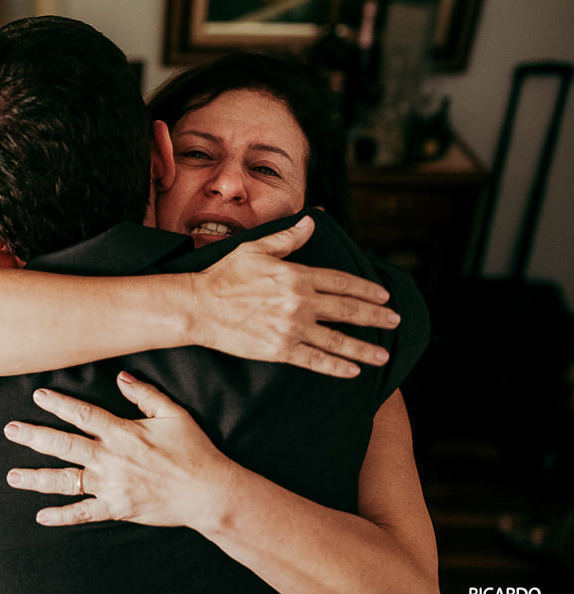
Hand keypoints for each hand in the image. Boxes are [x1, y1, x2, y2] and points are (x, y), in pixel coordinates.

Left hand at [4, 372, 229, 527]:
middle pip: (64, 445)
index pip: (83, 415)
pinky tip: (41, 516)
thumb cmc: (194, 451)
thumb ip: (145, 394)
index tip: (38, 395)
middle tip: (10, 430)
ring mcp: (111, 486)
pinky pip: (84, 513)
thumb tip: (121, 377)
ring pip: (66, 481)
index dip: (59, 404)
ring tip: (12, 476)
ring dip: (37, 478)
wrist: (209, 493)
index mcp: (122, 433)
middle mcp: (111, 458)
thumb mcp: (173, 414)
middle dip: (34, 436)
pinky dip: (62, 516)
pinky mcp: (117, 508)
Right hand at [192, 215, 398, 377]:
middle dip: (375, 317)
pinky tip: (352, 371)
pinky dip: (336, 367)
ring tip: (383, 356)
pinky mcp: (279, 349)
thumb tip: (312, 223)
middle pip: (348, 310)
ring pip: (337, 340)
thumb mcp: (256, 249)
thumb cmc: (224, 275)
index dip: (366, 289)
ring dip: (364, 349)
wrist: (199, 306)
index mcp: (297, 275)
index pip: (342, 282)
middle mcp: (300, 302)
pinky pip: (315, 360)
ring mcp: (291, 328)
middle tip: (394, 321)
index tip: (383, 296)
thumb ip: (288, 238)